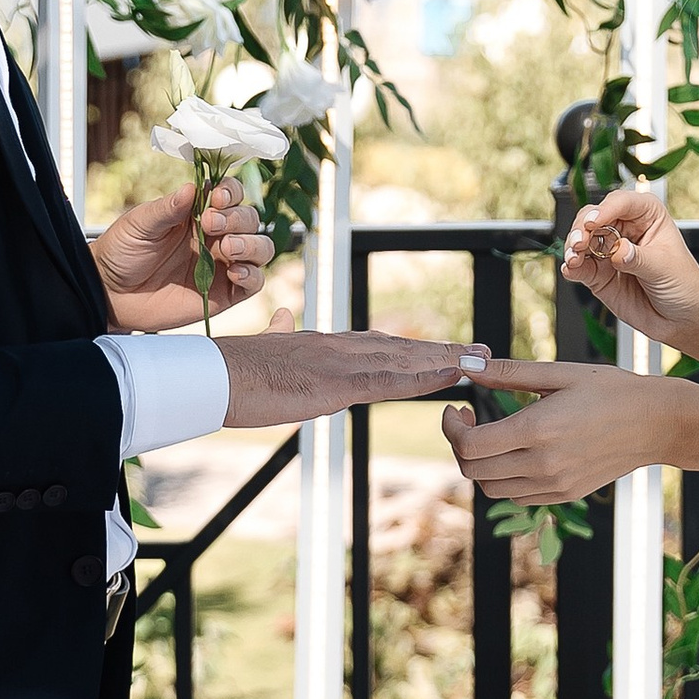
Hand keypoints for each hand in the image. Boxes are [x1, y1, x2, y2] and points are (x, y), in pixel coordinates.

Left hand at [94, 180, 272, 333]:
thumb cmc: (121, 253)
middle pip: (249, 219)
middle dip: (237, 219)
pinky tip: (234, 271)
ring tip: (225, 249)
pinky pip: (254, 282)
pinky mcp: (224, 293)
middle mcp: (215, 236)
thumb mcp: (139, 224)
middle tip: (210, 225)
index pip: (229, 194)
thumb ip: (167, 208)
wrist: (110, 294)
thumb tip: (192, 187)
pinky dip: (252, 274)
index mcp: (196, 212)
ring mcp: (221, 264)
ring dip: (250, 244)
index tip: (216, 198)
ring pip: (260, 248)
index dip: (230, 193)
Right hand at [220, 325, 488, 428]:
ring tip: (482, 361)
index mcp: (325, 343)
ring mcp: (342, 363)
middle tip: (483, 351)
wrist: (215, 374)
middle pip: (403, 349)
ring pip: (405, 362)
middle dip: (443, 351)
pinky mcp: (338, 383)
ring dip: (447, 361)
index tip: (443, 349)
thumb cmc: (233, 368)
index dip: (415, 348)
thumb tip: (282, 314)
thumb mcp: (263, 344)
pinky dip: (424, 378)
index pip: (380, 345)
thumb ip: (279, 331)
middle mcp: (341, 347)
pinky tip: (451, 375)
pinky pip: (390, 381)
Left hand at [443, 357, 669, 500]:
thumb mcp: (561, 373)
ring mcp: (554, 485)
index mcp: (539, 429)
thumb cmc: (613, 390)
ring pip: (491, 488)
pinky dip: (504, 478)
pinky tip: (516, 453)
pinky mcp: (565, 495)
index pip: (471, 445)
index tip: (457, 410)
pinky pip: (517, 496)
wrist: (658, 424)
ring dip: (480, 465)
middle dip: (460, 445)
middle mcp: (543, 464)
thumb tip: (468, 367)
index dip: (451, 428)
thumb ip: (510, 372)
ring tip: (491, 438)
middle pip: (474, 470)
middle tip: (469, 421)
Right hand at [560, 185, 698, 351]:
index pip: (622, 203)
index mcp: (647, 215)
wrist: (682, 319)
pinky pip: (579, 266)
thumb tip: (617, 250)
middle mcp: (624, 229)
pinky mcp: (598, 274)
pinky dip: (571, 267)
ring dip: (573, 247)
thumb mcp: (665, 268)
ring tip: (574, 258)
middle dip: (582, 228)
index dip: (605, 210)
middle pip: (593, 217)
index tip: (593, 222)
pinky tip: (571, 269)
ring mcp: (608, 251)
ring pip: (581, 239)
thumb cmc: (684, 285)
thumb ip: (638, 258)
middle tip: (580, 243)